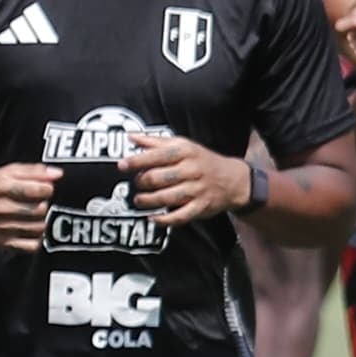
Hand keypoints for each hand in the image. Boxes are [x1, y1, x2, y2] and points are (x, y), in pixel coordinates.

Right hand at [0, 160, 58, 251]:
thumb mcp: (10, 171)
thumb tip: (58, 174)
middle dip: (44, 204)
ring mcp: (1, 227)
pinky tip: (31, 230)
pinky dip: (37, 239)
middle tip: (38, 202)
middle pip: (39, 210)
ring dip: (41, 221)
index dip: (48, 188)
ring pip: (38, 228)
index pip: (37, 190)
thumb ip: (34, 171)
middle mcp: (0, 208)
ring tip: (34, 215)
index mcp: (1, 187)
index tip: (45, 188)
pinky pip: (31, 246)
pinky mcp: (2, 241)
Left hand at [119, 132, 251, 226]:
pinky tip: (153, 218)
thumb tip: (130, 136)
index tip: (121, 165)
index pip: (156, 156)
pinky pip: (179, 216)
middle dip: (140, 183)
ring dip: (147, 201)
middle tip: (136, 184)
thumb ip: (155, 142)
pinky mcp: (201, 207)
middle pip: (157, 178)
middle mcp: (191, 170)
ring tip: (139, 200)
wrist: (234, 179)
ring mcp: (197, 190)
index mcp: (185, 152)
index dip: (136, 161)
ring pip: (165, 198)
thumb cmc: (200, 160)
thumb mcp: (182, 145)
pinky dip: (163, 220)